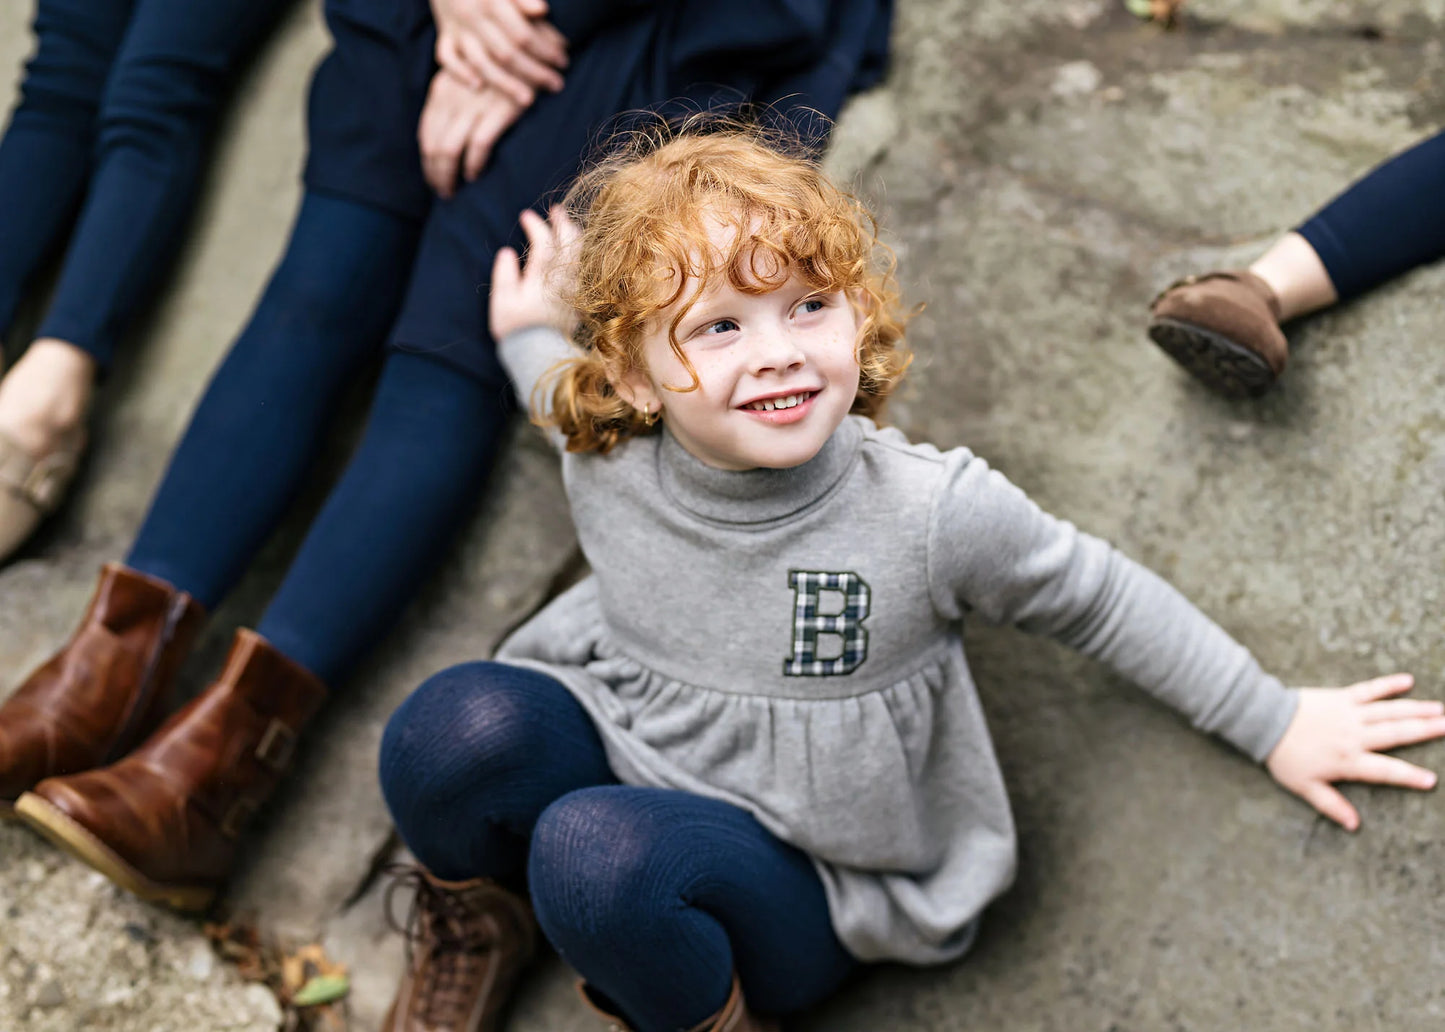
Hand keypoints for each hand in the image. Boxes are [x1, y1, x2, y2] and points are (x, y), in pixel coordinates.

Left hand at [418, 70, 524, 197]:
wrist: (530, 47)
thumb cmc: (501, 67)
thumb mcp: (469, 76)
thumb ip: (454, 101)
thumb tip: (446, 137)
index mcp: (443, 88)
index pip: (426, 133)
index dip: (427, 161)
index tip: (433, 177)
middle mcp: (453, 97)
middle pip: (434, 146)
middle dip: (435, 174)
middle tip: (443, 192)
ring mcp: (475, 104)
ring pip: (449, 150)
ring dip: (448, 176)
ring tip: (453, 191)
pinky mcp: (499, 111)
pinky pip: (478, 145)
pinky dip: (473, 164)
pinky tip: (474, 175)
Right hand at [431, 0, 567, 104]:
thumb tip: (542, 10)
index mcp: (492, 2)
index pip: (522, 35)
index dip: (546, 50)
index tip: (563, 61)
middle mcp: (473, 17)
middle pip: (506, 54)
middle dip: (535, 72)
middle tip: (556, 84)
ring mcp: (458, 28)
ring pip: (481, 63)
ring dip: (506, 84)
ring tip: (528, 100)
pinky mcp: (445, 34)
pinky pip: (446, 57)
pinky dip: (459, 72)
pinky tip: (477, 87)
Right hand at [490, 205, 580, 340]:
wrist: (538, 356)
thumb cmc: (516, 329)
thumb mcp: (502, 301)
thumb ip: (505, 274)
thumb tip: (508, 252)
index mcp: (543, 278)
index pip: (544, 243)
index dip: (536, 226)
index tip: (526, 215)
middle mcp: (563, 281)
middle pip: (570, 244)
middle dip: (563, 223)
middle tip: (556, 210)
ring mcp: (574, 290)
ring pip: (581, 256)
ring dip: (574, 237)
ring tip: (567, 225)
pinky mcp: (578, 300)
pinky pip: (584, 268)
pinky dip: (580, 254)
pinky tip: (575, 251)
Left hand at [1265, 674, 1444, 830]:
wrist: (1264, 720)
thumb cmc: (1284, 756)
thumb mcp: (1305, 787)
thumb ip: (1331, 806)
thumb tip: (1353, 825)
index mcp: (1348, 760)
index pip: (1386, 771)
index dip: (1409, 776)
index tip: (1431, 780)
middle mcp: (1354, 736)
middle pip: (1397, 734)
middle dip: (1426, 731)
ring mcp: (1349, 714)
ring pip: (1390, 711)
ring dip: (1417, 709)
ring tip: (1441, 710)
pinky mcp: (1341, 697)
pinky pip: (1369, 689)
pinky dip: (1388, 684)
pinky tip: (1407, 680)